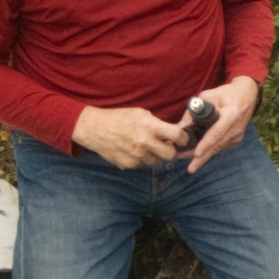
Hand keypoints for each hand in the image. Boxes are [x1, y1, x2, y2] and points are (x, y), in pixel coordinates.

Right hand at [72, 105, 188, 168]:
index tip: (183, 139)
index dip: (183, 138)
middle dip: (170, 151)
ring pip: (155, 161)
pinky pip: (141, 165)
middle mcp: (144, 142)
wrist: (95, 128)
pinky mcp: (128, 164)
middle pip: (170, 155)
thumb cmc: (119, 118)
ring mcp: (136, 156)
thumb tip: (174, 133)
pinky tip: (130, 150)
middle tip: (165, 146)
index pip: (177, 135)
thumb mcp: (140, 114)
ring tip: (142, 145)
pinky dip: (139, 159)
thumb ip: (157, 124)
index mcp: (149, 126)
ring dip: (153, 155)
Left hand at [179, 76, 259, 174]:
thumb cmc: (226, 94)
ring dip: (203, 156)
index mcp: (231, 115)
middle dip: (202, 158)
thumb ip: (194, 110)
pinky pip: (221, 147)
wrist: (247, 95)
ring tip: (189, 163)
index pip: (217, 132)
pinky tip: (199, 155)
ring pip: (217, 149)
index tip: (197, 153)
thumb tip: (182, 126)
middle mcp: (236, 128)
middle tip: (190, 169)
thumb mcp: (208, 96)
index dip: (206, 144)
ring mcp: (237, 136)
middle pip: (216, 146)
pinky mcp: (236, 140)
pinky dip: (210, 151)